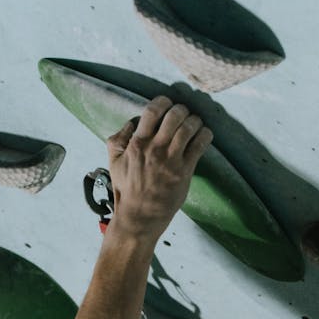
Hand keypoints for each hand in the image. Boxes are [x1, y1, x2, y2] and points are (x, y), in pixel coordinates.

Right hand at [106, 98, 212, 237]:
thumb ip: (117, 141)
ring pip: (190, 127)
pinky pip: (200, 144)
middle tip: (183, 115)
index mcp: (138, 144)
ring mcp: (171, 160)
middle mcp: (155, 149)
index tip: (167, 105)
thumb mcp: (113, 164)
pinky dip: (205, 135)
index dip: (163, 102)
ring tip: (194, 124)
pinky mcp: (184, 171)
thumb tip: (129, 124)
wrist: (139, 217)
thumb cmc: (127, 191)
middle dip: (182, 110)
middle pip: (175, 114)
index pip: (153, 110)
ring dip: (195, 121)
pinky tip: (204, 135)